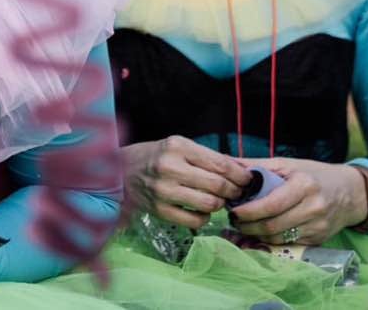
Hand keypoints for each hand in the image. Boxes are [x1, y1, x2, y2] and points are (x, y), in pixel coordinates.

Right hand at [122, 135, 251, 229]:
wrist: (120, 171)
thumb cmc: (155, 156)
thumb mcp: (178, 146)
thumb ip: (207, 157)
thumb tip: (241, 171)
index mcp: (178, 146)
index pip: (220, 163)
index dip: (240, 175)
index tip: (247, 180)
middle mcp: (170, 167)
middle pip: (218, 185)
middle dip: (234, 191)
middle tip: (236, 193)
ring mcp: (163, 190)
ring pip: (209, 204)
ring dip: (220, 205)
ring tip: (218, 201)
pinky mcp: (159, 210)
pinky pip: (194, 220)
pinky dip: (204, 218)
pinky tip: (201, 211)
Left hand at [229, 157, 367, 245]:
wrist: (350, 192)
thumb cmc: (314, 174)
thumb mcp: (287, 164)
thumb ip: (257, 165)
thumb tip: (227, 162)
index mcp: (305, 185)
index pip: (271, 205)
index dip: (249, 211)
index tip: (233, 210)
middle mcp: (314, 208)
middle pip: (273, 225)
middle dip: (248, 226)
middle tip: (234, 220)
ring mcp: (318, 226)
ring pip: (279, 238)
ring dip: (256, 235)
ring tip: (244, 225)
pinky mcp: (319, 240)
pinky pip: (288, 243)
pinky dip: (271, 239)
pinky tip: (261, 231)